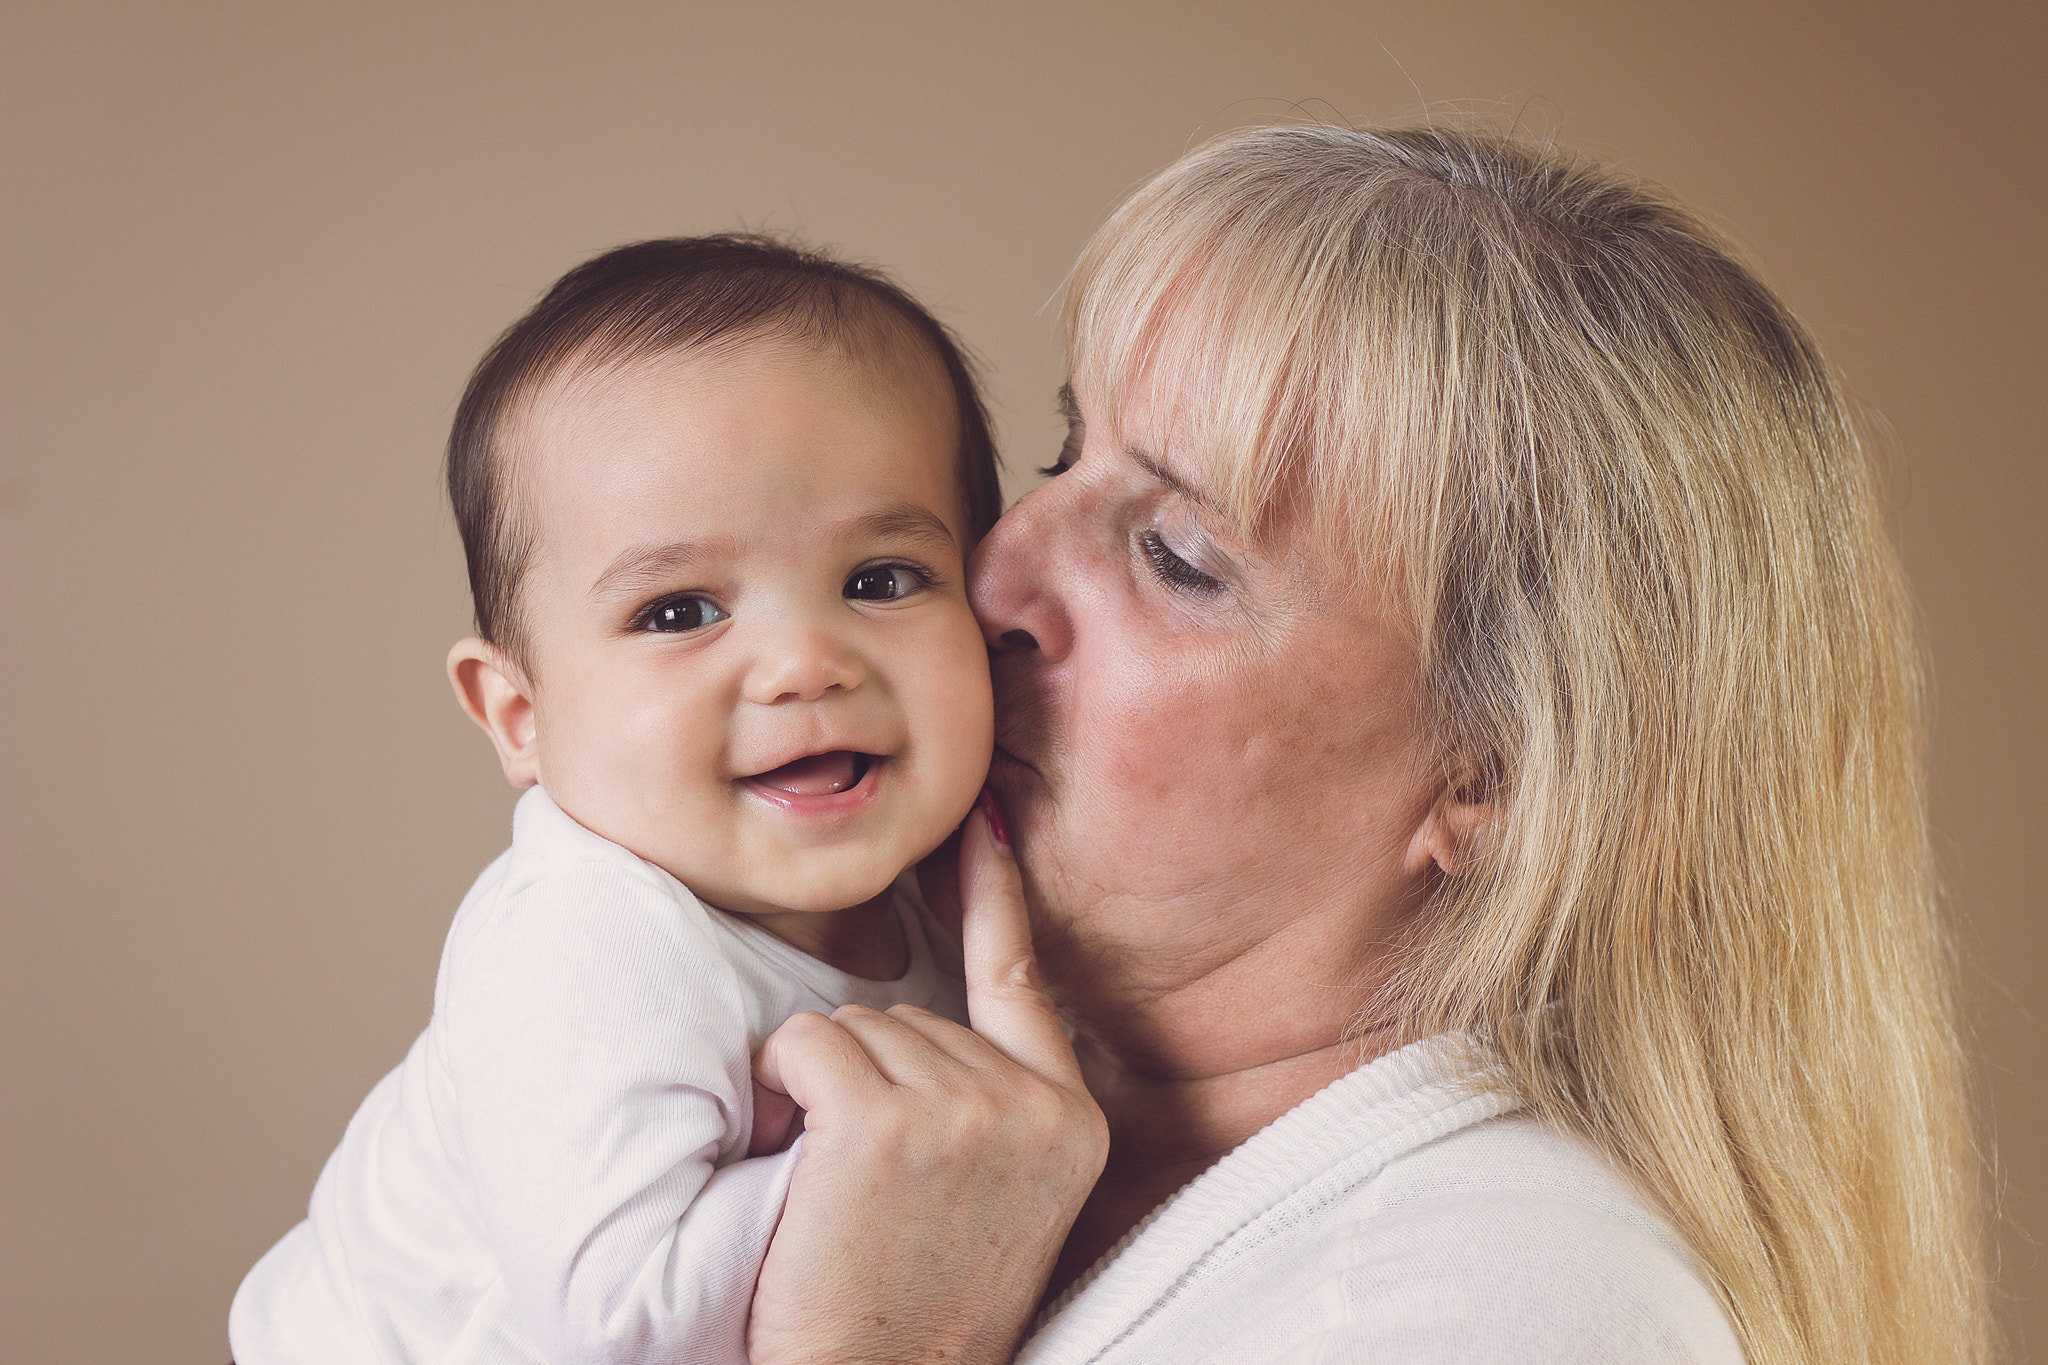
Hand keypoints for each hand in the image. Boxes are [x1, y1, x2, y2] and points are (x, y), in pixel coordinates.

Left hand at [746, 798, 1108, 1364]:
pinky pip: (806, 1046)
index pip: (1022, 977)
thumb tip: (919, 1008)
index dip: (992, 891)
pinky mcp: (888, 1125)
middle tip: (870, 1191)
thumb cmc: (918, 1302)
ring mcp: (968, 1111)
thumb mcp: (1002, 1197)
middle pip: (908, 1013)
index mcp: (1072, 1121)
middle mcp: (1033, 1105)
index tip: (981, 816)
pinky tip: (804, 1174)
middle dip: (864, 1080)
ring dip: (821, 1094)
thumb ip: (990, 1100)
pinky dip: (783, 1094)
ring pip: (852, 1028)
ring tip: (841, 1197)